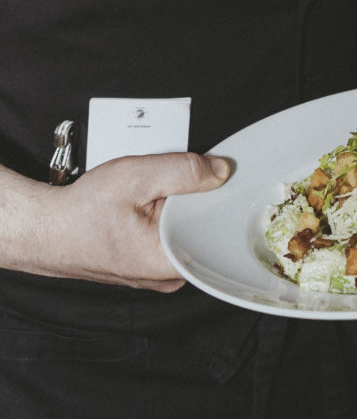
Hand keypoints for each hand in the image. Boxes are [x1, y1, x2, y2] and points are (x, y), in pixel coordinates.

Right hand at [3, 153, 229, 292]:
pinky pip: (172, 237)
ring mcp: (157, 274)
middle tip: (171, 189)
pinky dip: (167, 218)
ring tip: (155, 199)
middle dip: (197, 204)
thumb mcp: (136, 178)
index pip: (221, 235)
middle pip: (206, 232)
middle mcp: (167, 276)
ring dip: (180, 210)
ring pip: (188, 234)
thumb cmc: (80, 212)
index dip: (222, 204)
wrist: (43, 228)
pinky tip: (151, 207)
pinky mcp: (149, 265)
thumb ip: (184, 171)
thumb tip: (221, 171)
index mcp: (170, 262)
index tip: (218, 185)